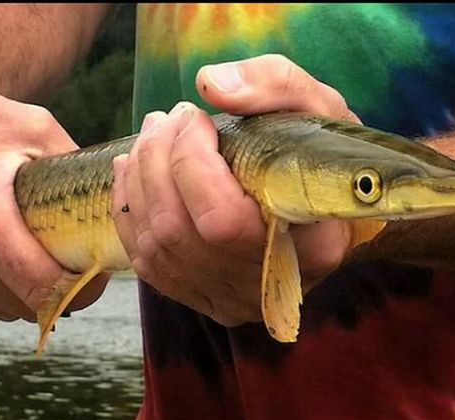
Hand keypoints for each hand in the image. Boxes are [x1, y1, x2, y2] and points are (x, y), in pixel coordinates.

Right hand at [0, 68, 106, 322]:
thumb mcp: (35, 127)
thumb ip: (76, 172)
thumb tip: (119, 207)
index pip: (41, 287)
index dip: (80, 290)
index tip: (96, 274)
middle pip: (24, 305)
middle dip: (55, 291)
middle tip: (70, 260)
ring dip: (24, 295)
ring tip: (32, 254)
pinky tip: (0, 260)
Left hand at [110, 54, 357, 326]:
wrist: (324, 198)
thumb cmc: (321, 151)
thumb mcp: (317, 105)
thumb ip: (273, 85)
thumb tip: (210, 84)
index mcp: (313, 245)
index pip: (225, 220)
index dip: (193, 163)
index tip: (197, 116)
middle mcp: (270, 285)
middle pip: (180, 230)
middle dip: (159, 160)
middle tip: (170, 117)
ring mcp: (232, 299)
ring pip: (157, 244)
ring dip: (140, 177)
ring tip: (153, 132)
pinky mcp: (202, 300)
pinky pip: (146, 260)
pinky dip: (130, 207)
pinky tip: (135, 169)